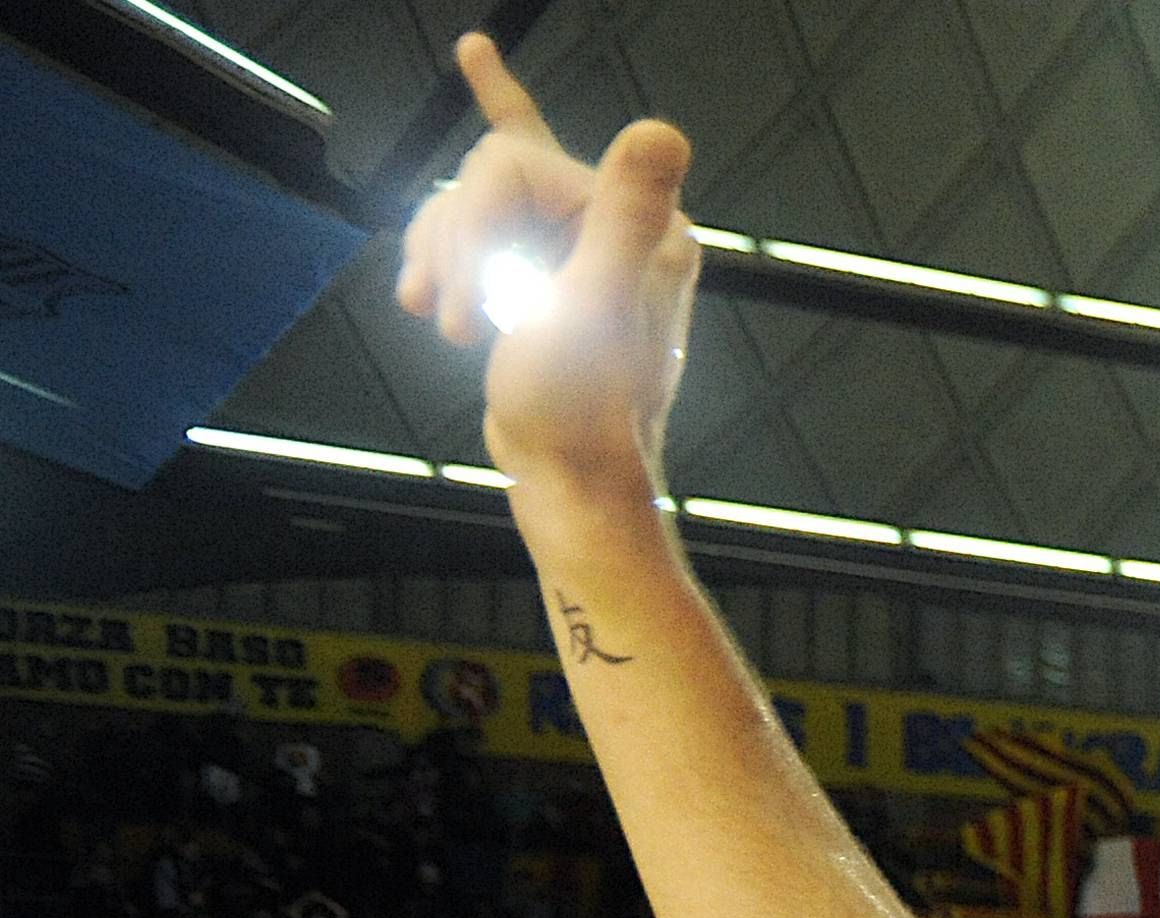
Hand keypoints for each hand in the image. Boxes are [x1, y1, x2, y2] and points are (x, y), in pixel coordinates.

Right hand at [394, 36, 699, 499]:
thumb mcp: (595, 302)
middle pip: (484, 176)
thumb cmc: (583, 406)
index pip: (515, 158)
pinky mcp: (536, 278)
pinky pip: (465, 237)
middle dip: (457, 243)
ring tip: (452, 324)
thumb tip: (664, 132)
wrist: (567, 478)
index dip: (475, 210)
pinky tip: (431, 307)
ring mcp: (571, 251)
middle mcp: (612, 227)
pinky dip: (438, 267)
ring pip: (467, 205)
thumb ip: (624, 217)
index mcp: (639, 225)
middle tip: (463, 317)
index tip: (470, 220)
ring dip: (442, 260)